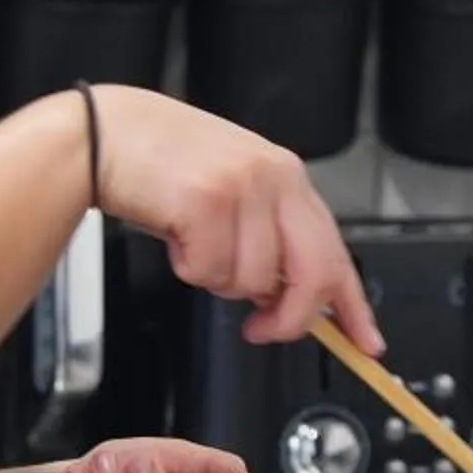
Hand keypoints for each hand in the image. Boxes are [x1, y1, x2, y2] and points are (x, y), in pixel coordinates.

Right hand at [80, 86, 385, 353]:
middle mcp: (273, 179)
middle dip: (288, 317)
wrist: (105, 132)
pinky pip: (208, 272)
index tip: (366, 340)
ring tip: (194, 243)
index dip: (353, 305)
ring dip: (218, 279)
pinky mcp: (205, 202)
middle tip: (261, 328)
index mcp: (286, 177)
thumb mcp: (233, 189)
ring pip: (252, 281)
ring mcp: (242, 189)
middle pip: (312, 275)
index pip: (335, 250)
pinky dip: (187, 268)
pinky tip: (175, 235)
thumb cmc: (162, 162)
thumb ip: (267, 234)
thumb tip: (283, 295)